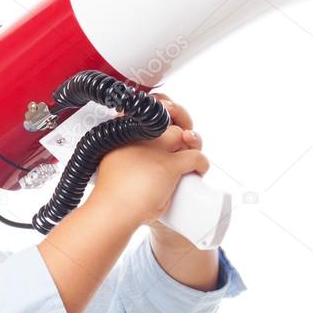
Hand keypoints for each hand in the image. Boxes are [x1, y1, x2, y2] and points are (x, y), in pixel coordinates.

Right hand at [90, 91, 207, 229]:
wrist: (113, 209)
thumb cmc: (111, 190)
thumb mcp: (113, 160)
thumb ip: (124, 149)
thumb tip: (137, 149)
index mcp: (123, 130)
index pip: (146, 105)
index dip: (161, 103)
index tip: (166, 108)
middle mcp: (140, 135)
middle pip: (168, 114)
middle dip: (179, 117)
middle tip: (182, 133)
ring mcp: (156, 149)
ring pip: (183, 134)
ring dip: (192, 141)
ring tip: (191, 149)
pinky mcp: (169, 165)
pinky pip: (194, 156)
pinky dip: (201, 163)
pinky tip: (199, 169)